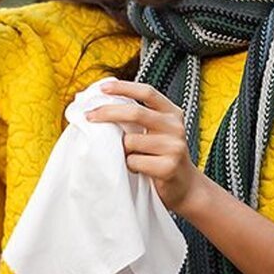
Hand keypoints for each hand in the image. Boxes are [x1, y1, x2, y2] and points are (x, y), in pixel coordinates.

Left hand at [84, 79, 209, 212]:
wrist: (185, 186)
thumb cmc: (161, 155)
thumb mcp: (157, 130)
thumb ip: (139, 117)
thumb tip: (102, 105)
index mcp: (172, 112)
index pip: (147, 92)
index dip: (124, 88)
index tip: (102, 88)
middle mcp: (175, 127)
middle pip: (135, 113)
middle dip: (107, 113)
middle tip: (89, 116)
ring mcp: (174, 147)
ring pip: (130, 141)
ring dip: (121, 149)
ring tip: (130, 156)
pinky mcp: (169, 167)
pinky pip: (134, 161)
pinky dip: (129, 165)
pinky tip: (139, 169)